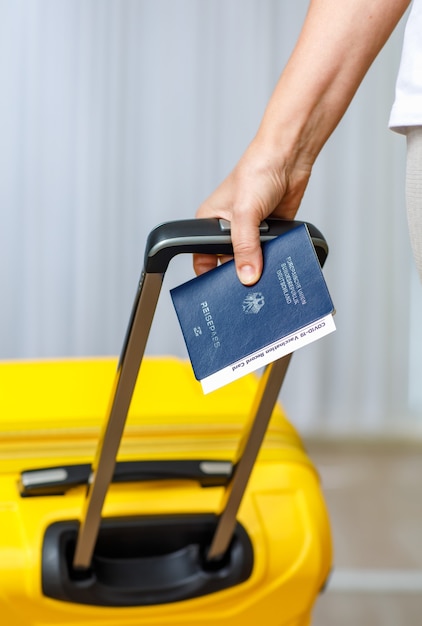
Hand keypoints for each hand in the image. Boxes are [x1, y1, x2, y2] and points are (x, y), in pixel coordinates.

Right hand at [194, 139, 311, 284]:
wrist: (288, 157)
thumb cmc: (256, 171)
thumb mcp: (245, 213)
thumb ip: (245, 247)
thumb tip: (247, 276)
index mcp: (210, 222)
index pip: (203, 258)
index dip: (210, 275)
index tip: (222, 291)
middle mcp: (228, 229)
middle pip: (229, 263)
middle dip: (239, 273)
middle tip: (247, 288)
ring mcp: (251, 232)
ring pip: (253, 260)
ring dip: (260, 267)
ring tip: (264, 276)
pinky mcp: (271, 232)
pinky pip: (271, 254)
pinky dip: (275, 259)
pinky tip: (279, 264)